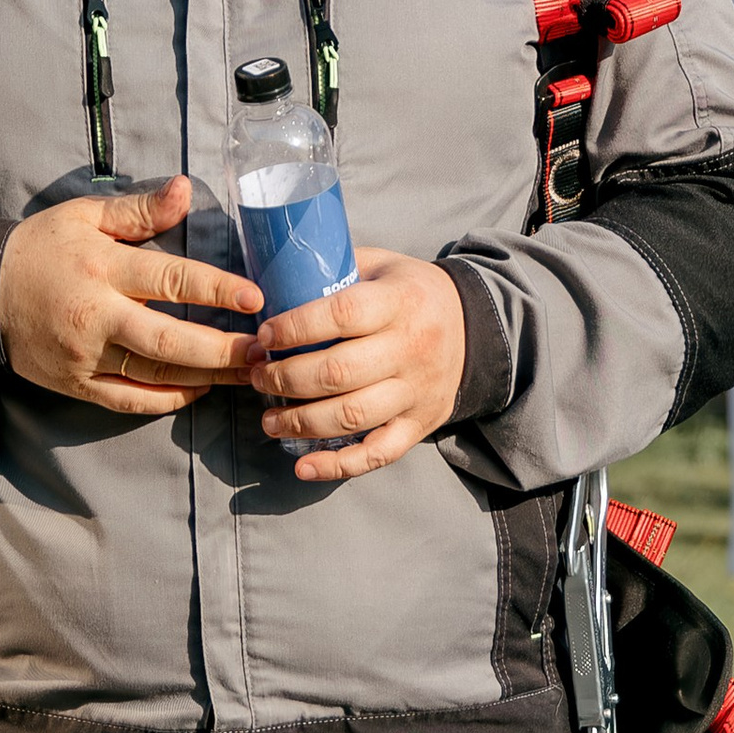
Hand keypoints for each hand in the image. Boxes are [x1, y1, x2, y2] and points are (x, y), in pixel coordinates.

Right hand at [0, 174, 261, 416]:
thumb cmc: (42, 247)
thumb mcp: (85, 216)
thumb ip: (139, 210)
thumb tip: (186, 189)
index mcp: (102, 266)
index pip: (169, 279)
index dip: (216, 290)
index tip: (255, 299)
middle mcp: (95, 315)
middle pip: (168, 339)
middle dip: (221, 350)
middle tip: (263, 351)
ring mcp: (85, 355)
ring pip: (155, 374)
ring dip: (206, 377)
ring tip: (247, 374)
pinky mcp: (76, 384)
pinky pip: (129, 400)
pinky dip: (168, 400)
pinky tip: (201, 390)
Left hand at [252, 248, 466, 484]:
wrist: (474, 327)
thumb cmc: (410, 293)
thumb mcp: (382, 265)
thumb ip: (336, 272)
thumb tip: (274, 285)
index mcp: (400, 302)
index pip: (343, 314)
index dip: (296, 327)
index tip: (265, 336)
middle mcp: (411, 348)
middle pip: (339, 372)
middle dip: (286, 379)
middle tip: (258, 377)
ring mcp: (417, 391)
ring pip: (352, 416)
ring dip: (301, 422)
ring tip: (269, 420)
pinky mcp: (420, 424)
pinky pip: (379, 453)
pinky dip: (339, 466)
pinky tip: (303, 467)